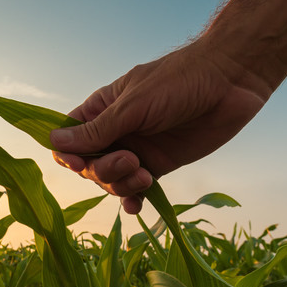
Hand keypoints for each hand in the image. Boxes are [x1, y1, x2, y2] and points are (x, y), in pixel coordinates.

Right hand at [50, 40, 272, 213]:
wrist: (231, 81)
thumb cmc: (179, 81)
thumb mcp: (134, 105)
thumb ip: (98, 130)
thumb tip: (54, 143)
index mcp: (102, 110)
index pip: (69, 138)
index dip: (69, 155)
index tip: (79, 162)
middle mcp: (115, 132)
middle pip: (88, 165)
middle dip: (103, 170)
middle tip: (130, 160)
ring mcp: (136, 150)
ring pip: (111, 180)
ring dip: (121, 184)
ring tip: (145, 176)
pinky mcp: (159, 165)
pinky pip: (137, 189)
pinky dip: (133, 199)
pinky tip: (136, 206)